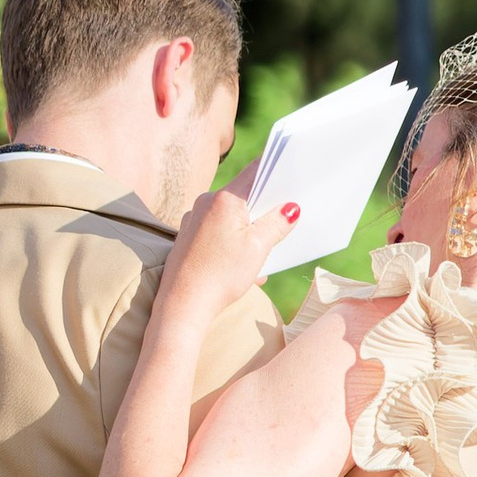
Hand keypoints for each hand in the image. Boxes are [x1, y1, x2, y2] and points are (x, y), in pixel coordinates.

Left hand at [162, 181, 301, 310]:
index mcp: (224, 199)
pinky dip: (233, 243)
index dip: (276, 171)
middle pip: (243, 195)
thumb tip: (290, 209)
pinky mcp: (189, 237)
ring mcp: (194, 220)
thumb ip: (276, 224)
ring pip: (231, 217)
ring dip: (249, 231)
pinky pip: (218, 232)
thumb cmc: (220, 276)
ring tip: (262, 253)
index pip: (255, 172)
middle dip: (265, 208)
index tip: (293, 174)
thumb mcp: (258, 248)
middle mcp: (205, 203)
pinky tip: (242, 266)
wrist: (183, 305)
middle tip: (285, 218)